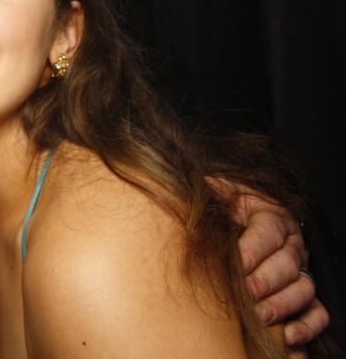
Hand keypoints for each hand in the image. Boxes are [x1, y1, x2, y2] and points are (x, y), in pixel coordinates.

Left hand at [227, 184, 329, 345]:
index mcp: (272, 215)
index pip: (267, 232)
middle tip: (245, 293)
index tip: (235, 263)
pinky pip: (316, 312)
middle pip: (287, 264)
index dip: (252, 249)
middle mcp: (291, 244)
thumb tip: (203, 184)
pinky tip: (288, 336)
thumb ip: (214, 190)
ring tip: (260, 316)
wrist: (231, 220)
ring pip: (303, 288)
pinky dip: (307, 326)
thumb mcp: (220, 193)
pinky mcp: (303, 294)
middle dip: (265, 280)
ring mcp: (299, 270)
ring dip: (283, 304)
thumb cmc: (224, 208)